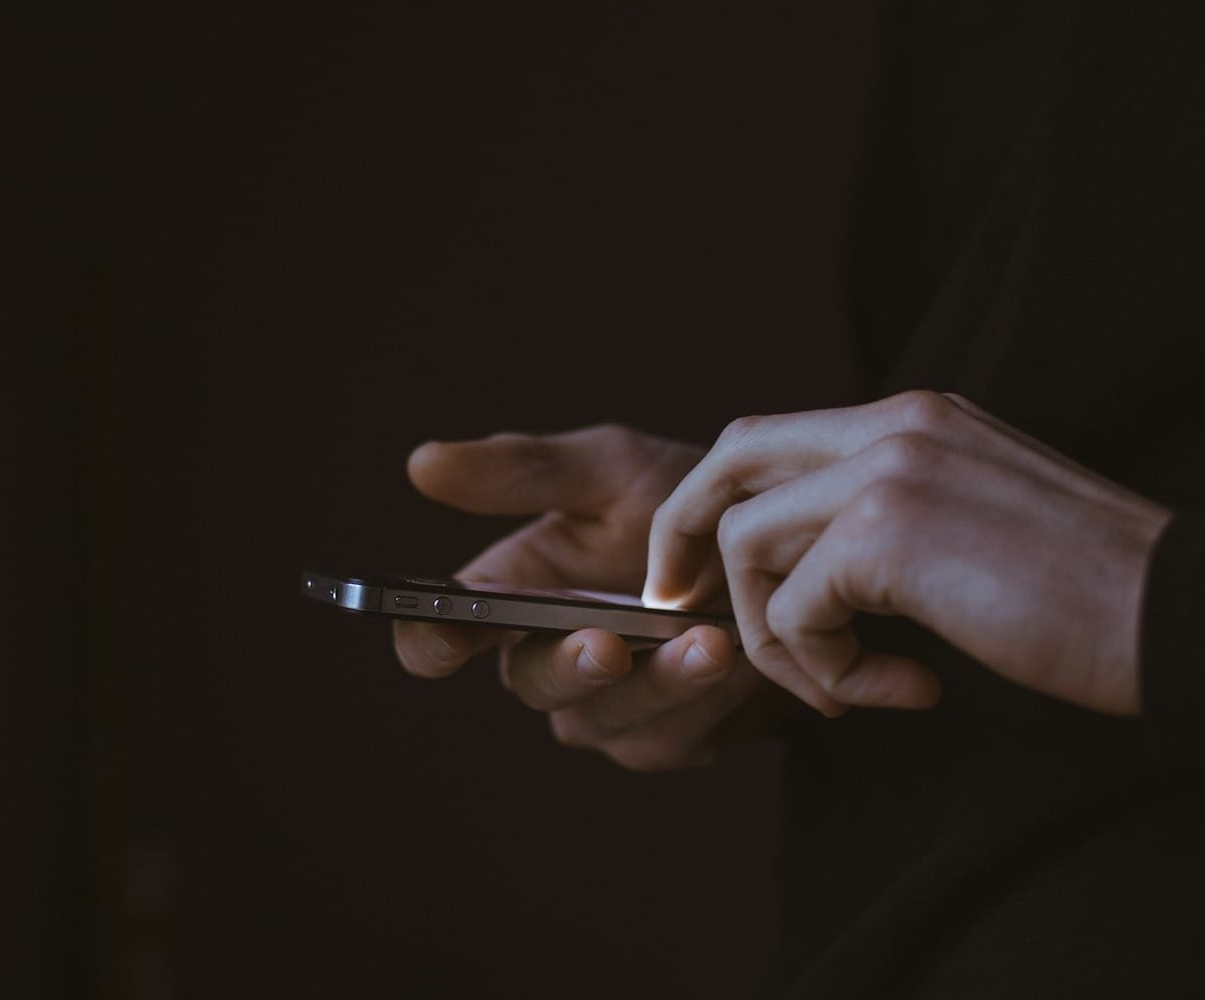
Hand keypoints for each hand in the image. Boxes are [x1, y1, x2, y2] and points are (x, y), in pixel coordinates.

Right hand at [392, 424, 820, 770]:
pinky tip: (740, 658)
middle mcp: (547, 660)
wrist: (783, 547)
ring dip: (657, 684)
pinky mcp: (669, 739)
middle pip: (531, 684)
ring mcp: (607, 709)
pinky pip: (672, 736)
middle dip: (569, 666)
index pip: (440, 636)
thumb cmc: (682, 501)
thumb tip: (421, 463)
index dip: (431, 642)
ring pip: (605, 719)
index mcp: (511, 596)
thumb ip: (523, 471)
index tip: (444, 636)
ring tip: (709, 641)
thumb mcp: (610, 469)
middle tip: (607, 644)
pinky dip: (706, 699)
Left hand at [643, 390, 1172, 715]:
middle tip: (681, 610)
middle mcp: (895, 422)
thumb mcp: (978, 526)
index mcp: (918, 417)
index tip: (704, 577)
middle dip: (686, 537)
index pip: (773, 437)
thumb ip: (896, 521)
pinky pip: (795, 610)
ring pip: (747, 542)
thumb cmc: (1093, 595)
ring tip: (843, 688)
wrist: (1180, 614)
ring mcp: (889, 468)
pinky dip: (824, 671)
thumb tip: (814, 573)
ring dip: (775, 635)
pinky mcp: (888, 532)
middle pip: (730, 458)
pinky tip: (899, 691)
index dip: (719, 505)